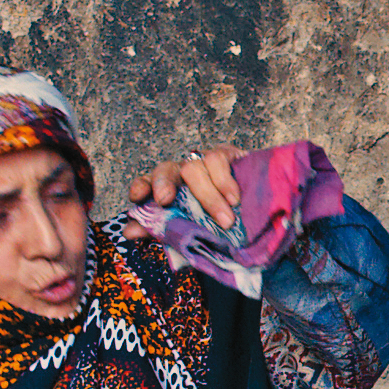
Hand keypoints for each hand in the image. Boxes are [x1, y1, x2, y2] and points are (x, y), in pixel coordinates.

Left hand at [128, 145, 247, 227]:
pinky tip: (234, 199)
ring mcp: (205, 162)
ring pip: (194, 167)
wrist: (260, 220)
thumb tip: (128, 232)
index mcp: (170, 189)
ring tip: (225, 220)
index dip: (142, 185)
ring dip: (208, 196)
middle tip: (165, 200)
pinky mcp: (228, 155)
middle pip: (167, 169)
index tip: (137, 196)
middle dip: (163, 183)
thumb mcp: (191, 233)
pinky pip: (219, 160)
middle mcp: (184, 172)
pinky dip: (225, 182)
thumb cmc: (221, 227)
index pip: (148, 181)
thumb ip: (161, 231)